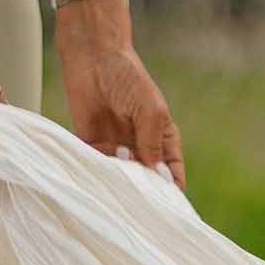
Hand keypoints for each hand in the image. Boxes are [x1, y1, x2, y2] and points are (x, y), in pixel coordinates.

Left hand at [58, 38, 184, 189]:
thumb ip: (153, 143)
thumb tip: (157, 176)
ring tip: (121, 166)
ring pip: (121, 178)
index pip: (171, 172)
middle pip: (146, 181)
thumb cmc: (128, 78)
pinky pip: (97, 167)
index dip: (172, 190)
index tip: (168, 205)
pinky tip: (104, 157)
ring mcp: (116, 148)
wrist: (92, 58)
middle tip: (141, 197)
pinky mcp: (91, 145)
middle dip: (145, 191)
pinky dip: (101, 170)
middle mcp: (140, 147)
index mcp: (162, 138)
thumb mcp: (149, 109)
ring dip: (121, 180)